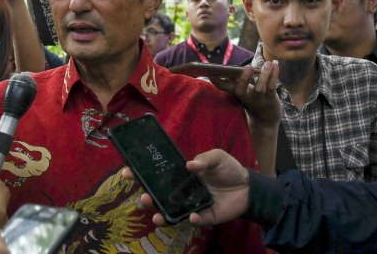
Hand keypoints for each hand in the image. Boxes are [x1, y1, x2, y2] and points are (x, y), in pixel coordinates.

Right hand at [121, 149, 249, 226]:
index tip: (127, 172)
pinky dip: (191, 219)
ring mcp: (191, 204)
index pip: (157, 174)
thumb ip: (204, 159)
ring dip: (161, 214)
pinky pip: (193, 220)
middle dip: (147, 196)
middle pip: (159, 195)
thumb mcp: (217, 156)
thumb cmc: (229, 169)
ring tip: (156, 215)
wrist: (248, 187)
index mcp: (181, 174)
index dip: (141, 173)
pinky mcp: (204, 216)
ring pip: (171, 211)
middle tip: (143, 196)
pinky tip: (191, 216)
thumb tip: (190, 165)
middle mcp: (182, 190)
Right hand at [209, 61, 280, 127]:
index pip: (224, 88)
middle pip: (241, 90)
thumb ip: (235, 81)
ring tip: (268, 63)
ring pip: (259, 88)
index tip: (210, 73)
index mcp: (236, 93)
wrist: (266, 118)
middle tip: (248, 67)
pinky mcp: (270, 100)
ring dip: (264, 75)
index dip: (216, 81)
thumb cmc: (251, 99)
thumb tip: (226, 68)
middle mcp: (245, 97)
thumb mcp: (241, 91)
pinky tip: (276, 64)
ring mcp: (258, 100)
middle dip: (244, 79)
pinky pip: (272, 87)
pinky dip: (275, 74)